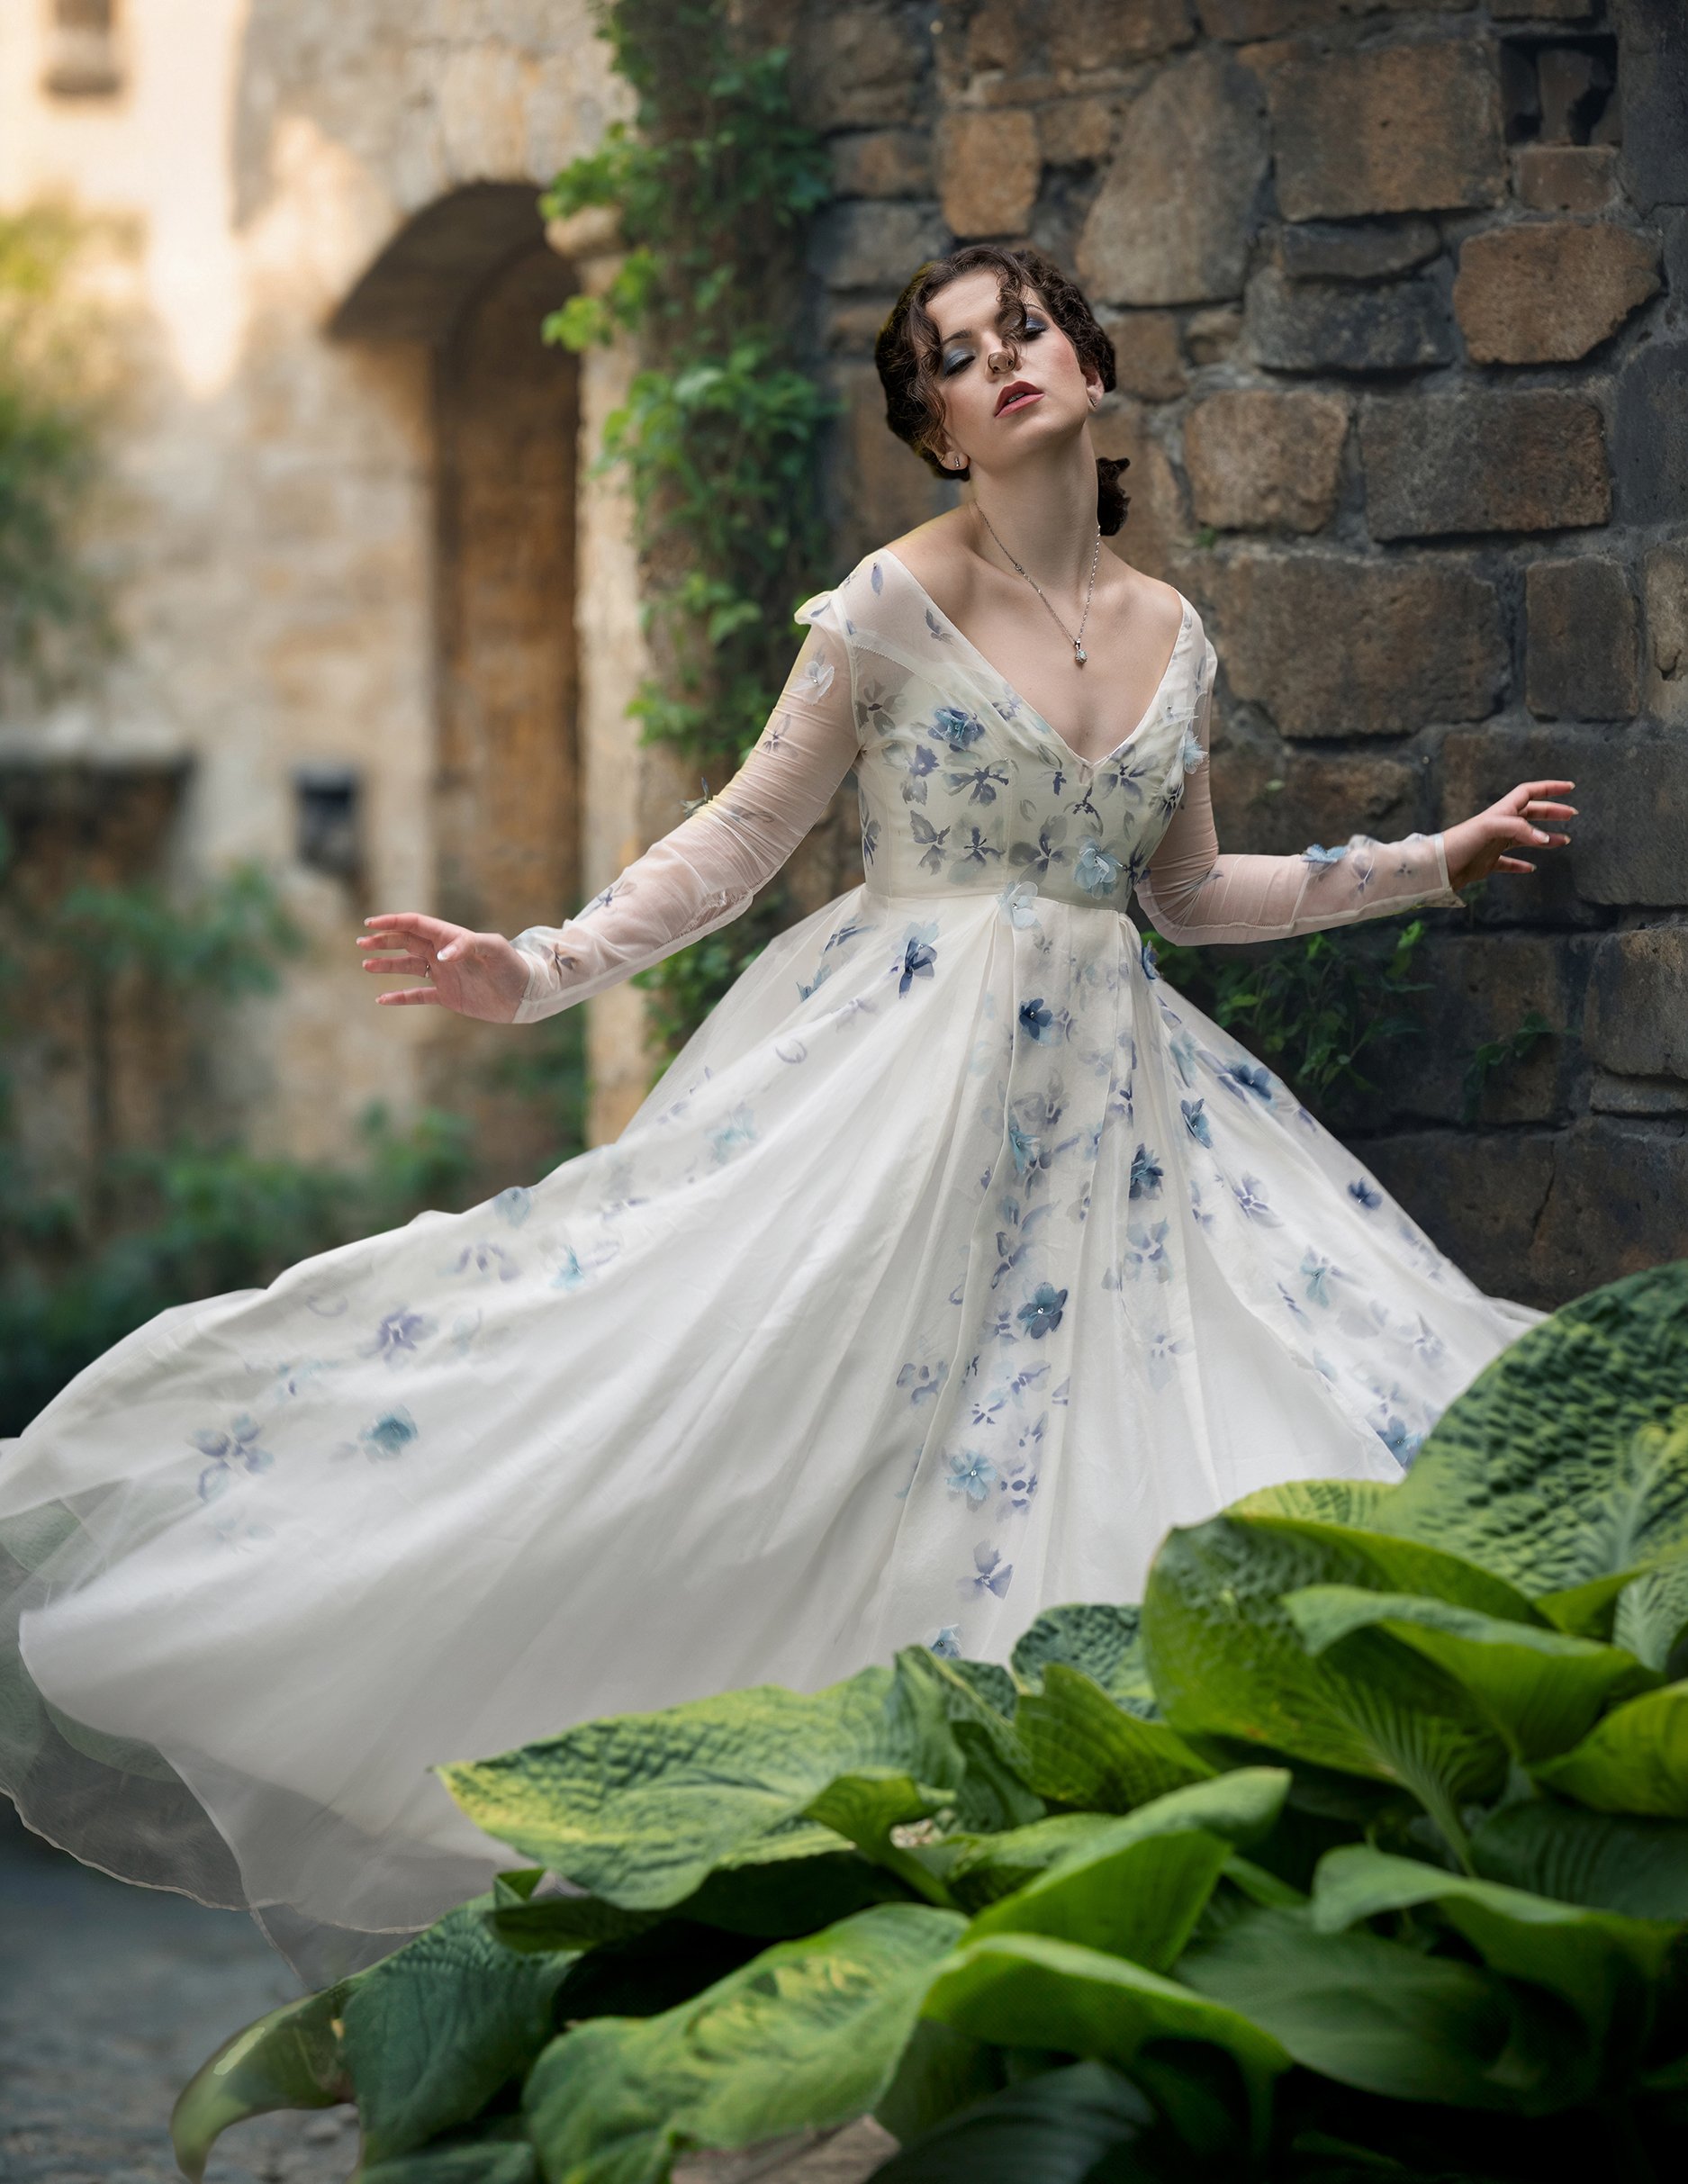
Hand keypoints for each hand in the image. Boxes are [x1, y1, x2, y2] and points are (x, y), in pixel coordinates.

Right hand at [357, 914, 531, 1021]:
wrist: (527, 995)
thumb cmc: (514, 967)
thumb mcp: (495, 950)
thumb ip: (467, 946)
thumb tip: (441, 955)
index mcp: (451, 937)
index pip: (416, 925)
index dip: (392, 922)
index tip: (370, 924)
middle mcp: (443, 953)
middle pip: (406, 942)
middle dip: (383, 941)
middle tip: (362, 943)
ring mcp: (444, 974)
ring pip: (408, 966)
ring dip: (387, 965)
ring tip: (366, 965)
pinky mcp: (448, 995)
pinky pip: (418, 994)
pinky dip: (400, 996)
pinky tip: (382, 999)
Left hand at [1442, 779, 1575, 892]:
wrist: (1437, 866)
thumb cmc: (1460, 841)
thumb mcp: (1491, 828)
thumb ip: (1519, 830)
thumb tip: (1545, 839)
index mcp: (1501, 811)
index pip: (1529, 792)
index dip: (1549, 788)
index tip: (1570, 788)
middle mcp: (1499, 825)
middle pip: (1531, 813)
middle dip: (1553, 812)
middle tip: (1573, 815)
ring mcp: (1494, 844)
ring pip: (1525, 838)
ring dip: (1545, 839)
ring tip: (1564, 841)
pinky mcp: (1487, 863)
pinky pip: (1508, 863)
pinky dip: (1521, 865)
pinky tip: (1531, 868)